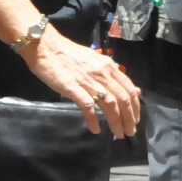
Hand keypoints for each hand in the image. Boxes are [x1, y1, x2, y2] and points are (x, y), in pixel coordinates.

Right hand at [24, 32, 140, 137]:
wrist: (45, 46)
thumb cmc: (69, 54)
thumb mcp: (96, 61)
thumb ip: (112, 75)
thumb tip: (130, 89)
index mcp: (109, 67)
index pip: (129, 89)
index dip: (135, 107)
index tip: (135, 119)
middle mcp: (103, 74)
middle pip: (123, 99)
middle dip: (129, 118)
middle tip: (129, 132)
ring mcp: (88, 80)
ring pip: (110, 104)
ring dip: (116, 121)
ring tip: (117, 134)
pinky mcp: (72, 87)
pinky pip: (88, 106)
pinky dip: (93, 119)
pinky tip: (96, 129)